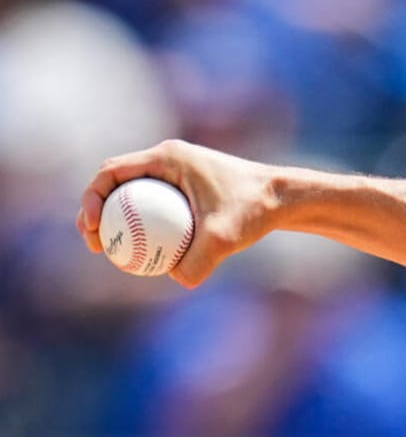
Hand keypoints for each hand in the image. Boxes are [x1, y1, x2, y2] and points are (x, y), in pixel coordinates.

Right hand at [78, 140, 280, 287]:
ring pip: (133, 194)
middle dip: (95, 211)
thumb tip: (178, 279)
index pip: (111, 171)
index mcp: (168, 157)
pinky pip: (153, 205)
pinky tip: (144, 254)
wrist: (283, 198)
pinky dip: (143, 225)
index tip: (91, 226)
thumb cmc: (255, 209)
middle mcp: (168, 159)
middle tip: (96, 245)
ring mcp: (176, 172)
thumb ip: (200, 260)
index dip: (91, 197)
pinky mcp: (186, 187)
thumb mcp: (227, 237)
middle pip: (115, 182)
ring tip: (113, 253)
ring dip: (116, 219)